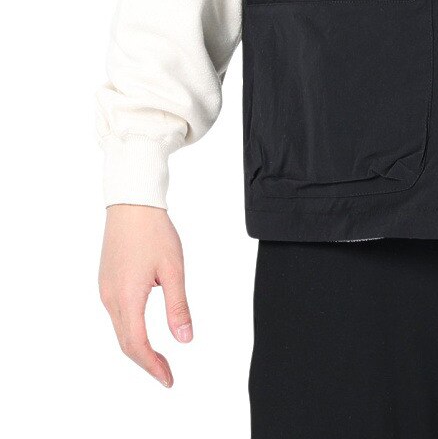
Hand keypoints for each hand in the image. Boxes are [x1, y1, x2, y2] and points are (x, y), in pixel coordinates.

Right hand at [98, 204, 191, 386]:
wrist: (132, 204)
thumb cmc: (154, 233)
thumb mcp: (173, 270)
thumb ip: (178, 306)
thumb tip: (185, 338)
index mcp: (127, 298)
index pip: (137, 345)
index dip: (152, 366)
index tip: (168, 379)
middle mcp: (111, 298)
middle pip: (126, 342)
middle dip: (146, 362)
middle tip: (166, 374)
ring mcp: (106, 290)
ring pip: (120, 330)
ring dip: (137, 347)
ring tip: (157, 358)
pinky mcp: (107, 282)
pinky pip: (117, 315)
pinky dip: (130, 331)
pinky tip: (143, 331)